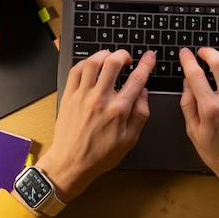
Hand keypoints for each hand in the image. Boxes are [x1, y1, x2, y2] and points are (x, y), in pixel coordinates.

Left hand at [36, 49, 155, 203]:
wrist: (71, 163)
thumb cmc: (100, 155)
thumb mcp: (129, 140)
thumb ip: (140, 115)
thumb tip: (144, 93)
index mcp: (118, 111)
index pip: (137, 79)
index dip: (146, 64)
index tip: (149, 57)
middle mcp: (99, 99)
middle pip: (113, 63)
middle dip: (123, 54)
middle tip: (127, 58)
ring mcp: (82, 96)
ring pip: (92, 62)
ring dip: (103, 55)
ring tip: (109, 58)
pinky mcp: (69, 96)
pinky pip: (76, 71)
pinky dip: (85, 63)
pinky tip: (91, 66)